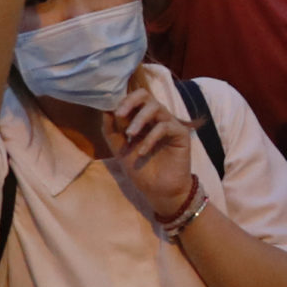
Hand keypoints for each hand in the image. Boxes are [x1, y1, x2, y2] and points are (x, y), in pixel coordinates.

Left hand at [103, 82, 199, 222]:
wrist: (159, 191)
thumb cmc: (142, 171)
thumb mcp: (120, 150)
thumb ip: (112, 132)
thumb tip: (105, 111)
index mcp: (142, 120)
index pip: (133, 100)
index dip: (121, 102)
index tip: (110, 112)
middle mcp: (156, 119)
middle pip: (146, 95)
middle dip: (130, 101)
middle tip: (119, 114)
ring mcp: (170, 125)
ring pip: (156, 107)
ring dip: (139, 119)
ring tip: (130, 134)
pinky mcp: (181, 134)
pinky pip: (165, 126)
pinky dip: (151, 137)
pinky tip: (142, 152)